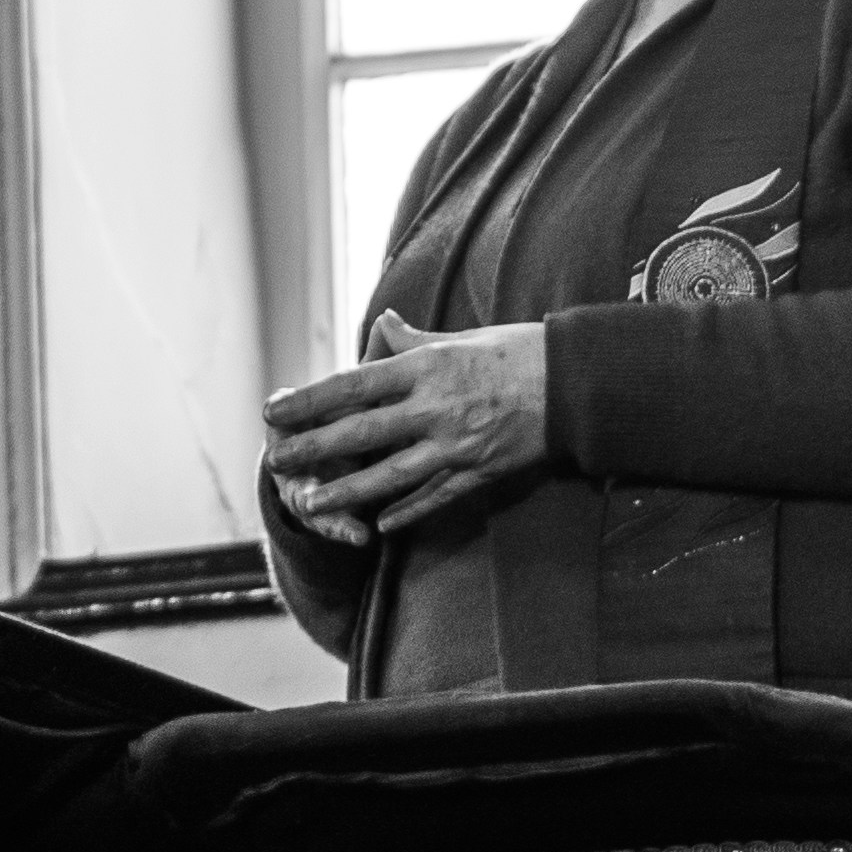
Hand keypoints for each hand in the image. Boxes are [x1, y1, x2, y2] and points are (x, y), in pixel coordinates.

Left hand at [265, 317, 552, 538]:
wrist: (577, 383)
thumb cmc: (518, 351)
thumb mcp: (462, 337)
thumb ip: (414, 340)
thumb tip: (381, 325)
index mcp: (427, 366)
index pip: (353, 385)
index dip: (309, 401)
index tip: (274, 410)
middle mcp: (436, 407)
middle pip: (361, 432)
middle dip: (313, 449)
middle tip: (275, 461)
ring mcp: (458, 444)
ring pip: (390, 475)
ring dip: (346, 492)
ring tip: (310, 505)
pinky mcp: (481, 471)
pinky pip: (435, 497)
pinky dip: (406, 512)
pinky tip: (379, 525)